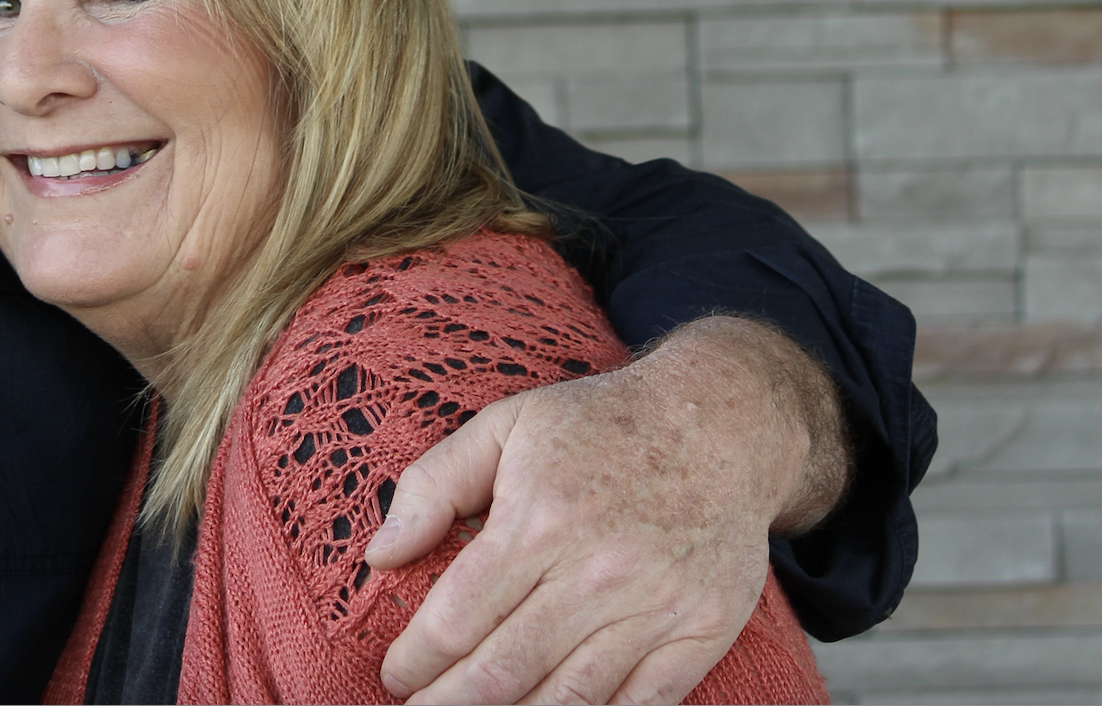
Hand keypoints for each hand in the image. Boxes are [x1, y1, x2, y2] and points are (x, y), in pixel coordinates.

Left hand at [367, 316, 847, 704]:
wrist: (721, 423)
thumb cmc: (598, 424)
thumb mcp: (504, 426)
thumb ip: (432, 485)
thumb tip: (380, 556)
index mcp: (538, 521)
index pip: (458, 618)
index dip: (417, 660)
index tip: (396, 675)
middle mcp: (596, 573)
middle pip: (503, 671)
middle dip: (449, 704)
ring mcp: (654, 610)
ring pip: (567, 700)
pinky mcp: (701, 634)